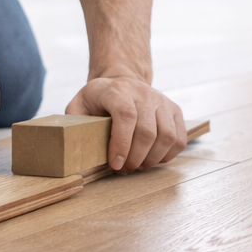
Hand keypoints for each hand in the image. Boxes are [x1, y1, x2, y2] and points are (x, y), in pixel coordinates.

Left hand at [66, 74, 185, 172]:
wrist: (123, 81)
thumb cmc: (99, 99)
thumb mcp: (79, 105)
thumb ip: (74, 122)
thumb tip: (72, 146)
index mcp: (117, 91)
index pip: (126, 116)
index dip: (122, 144)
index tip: (115, 164)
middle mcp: (143, 93)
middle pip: (147, 132)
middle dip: (135, 158)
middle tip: (123, 170)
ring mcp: (162, 101)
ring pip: (167, 137)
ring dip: (152, 159)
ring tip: (138, 165)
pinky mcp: (175, 111)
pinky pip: (179, 139)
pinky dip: (167, 155)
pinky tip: (152, 158)